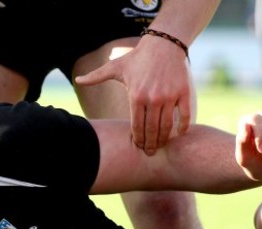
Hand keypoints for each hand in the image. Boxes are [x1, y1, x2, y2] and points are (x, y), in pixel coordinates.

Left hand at [76, 35, 192, 154]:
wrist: (164, 43)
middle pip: (151, 130)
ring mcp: (169, 96)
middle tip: (150, 152)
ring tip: (162, 145)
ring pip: (167, 126)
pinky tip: (179, 133)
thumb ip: (96, 76)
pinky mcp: (183, 92)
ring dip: (164, 139)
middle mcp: (153, 98)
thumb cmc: (137, 57)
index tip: (139, 147)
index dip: (138, 140)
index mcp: (135, 96)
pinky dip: (183, 127)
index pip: (136, 126)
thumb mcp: (115, 67)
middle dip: (151, 144)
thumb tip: (77, 80)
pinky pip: (184, 115)